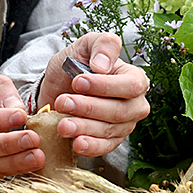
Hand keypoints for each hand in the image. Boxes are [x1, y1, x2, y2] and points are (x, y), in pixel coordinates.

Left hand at [38, 32, 149, 156]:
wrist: (57, 89)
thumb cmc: (75, 66)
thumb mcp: (85, 45)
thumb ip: (101, 45)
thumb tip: (102, 66)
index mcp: (134, 79)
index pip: (130, 85)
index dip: (104, 85)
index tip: (77, 81)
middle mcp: (134, 104)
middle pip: (118, 111)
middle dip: (89, 108)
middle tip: (63, 102)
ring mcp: (124, 125)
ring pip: (109, 131)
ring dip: (84, 128)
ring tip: (62, 124)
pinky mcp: (110, 141)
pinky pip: (105, 147)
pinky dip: (91, 147)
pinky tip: (76, 143)